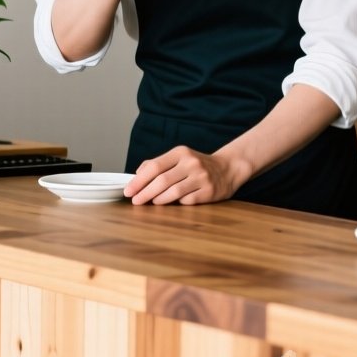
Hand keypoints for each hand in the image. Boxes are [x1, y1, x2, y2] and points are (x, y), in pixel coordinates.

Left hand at [124, 146, 246, 204]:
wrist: (228, 168)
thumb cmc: (197, 165)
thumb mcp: (179, 158)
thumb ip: (158, 163)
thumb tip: (137, 174)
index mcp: (181, 152)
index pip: (155, 166)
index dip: (139, 180)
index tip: (128, 190)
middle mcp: (192, 163)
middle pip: (162, 181)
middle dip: (145, 193)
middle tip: (135, 201)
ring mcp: (202, 177)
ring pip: (174, 192)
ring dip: (159, 200)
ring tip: (152, 202)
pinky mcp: (209, 192)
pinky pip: (187, 201)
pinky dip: (177, 203)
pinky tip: (174, 202)